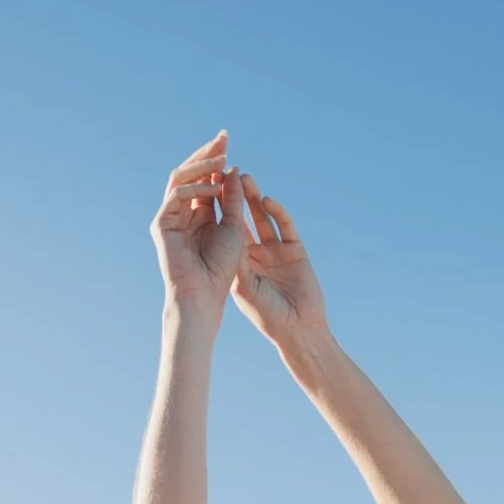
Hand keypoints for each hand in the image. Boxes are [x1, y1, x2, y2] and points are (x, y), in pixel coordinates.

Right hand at [150, 130, 248, 328]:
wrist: (203, 294)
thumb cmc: (220, 268)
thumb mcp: (233, 227)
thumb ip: (232, 199)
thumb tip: (231, 168)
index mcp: (200, 214)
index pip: (206, 179)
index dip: (215, 159)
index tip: (228, 141)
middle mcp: (183, 212)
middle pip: (191, 174)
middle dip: (207, 154)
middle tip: (223, 138)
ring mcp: (170, 217)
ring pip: (181, 179)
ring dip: (201, 166)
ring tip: (221, 159)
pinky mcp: (161, 224)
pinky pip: (176, 195)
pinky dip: (195, 188)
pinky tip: (213, 187)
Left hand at [231, 177, 329, 352]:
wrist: (299, 330)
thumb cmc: (269, 316)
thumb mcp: (244, 287)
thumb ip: (234, 261)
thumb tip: (215, 234)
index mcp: (239, 262)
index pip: (224, 229)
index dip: (216, 209)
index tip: (205, 189)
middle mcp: (256, 252)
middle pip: (242, 218)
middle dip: (233, 195)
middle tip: (223, 173)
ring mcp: (276, 250)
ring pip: (262, 217)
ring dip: (253, 197)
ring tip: (244, 177)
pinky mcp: (294, 250)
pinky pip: (284, 225)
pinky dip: (276, 212)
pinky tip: (266, 200)